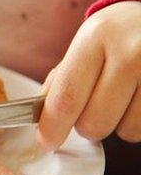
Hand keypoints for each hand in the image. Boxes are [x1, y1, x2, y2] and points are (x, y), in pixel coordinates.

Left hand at [37, 1, 140, 148]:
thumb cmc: (120, 32)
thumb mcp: (88, 42)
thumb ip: (63, 78)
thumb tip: (44, 118)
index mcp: (96, 39)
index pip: (67, 97)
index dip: (52, 128)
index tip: (45, 142)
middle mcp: (130, 54)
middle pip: (95, 122)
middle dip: (87, 124)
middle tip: (94, 106)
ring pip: (126, 131)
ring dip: (119, 123)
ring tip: (124, 95)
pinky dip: (139, 120)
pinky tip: (139, 97)